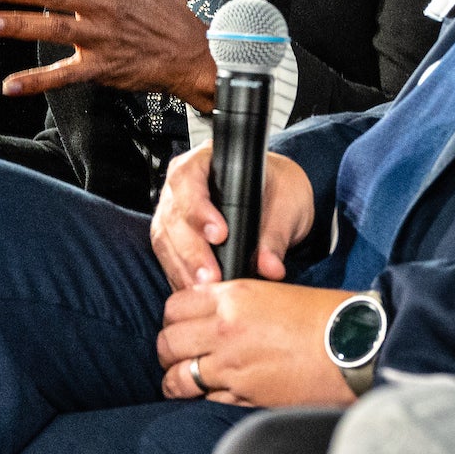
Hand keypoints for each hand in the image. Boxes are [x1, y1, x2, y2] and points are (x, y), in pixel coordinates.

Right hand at [150, 144, 314, 291]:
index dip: (199, 210)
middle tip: (211, 277)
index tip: (220, 235)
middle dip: (191, 251)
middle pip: (173, 216)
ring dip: (184, 269)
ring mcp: (173, 212)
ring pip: (166, 241)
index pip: (189, 180)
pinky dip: (181, 277)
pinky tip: (196, 292)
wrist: (278, 197)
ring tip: (205, 290)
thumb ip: (276, 234)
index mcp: (205, 161)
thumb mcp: (288, 203)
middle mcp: (182, 185)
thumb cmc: (279, 187)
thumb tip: (269, 266)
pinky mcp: (173, 238)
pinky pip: (168, 258)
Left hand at [158, 281, 355, 405]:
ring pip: (178, 378)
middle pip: (168, 342)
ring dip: (179, 381)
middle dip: (170, 351)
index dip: (175, 318)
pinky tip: (217, 395)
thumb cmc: (325, 316)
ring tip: (187, 383)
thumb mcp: (276, 293)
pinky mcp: (244, 395)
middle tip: (181, 355)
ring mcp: (231, 365)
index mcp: (233, 296)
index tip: (184, 325)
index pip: (175, 306)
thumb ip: (238, 302)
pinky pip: (206, 400)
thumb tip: (214, 315)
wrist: (354, 345)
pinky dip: (207, 399)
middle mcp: (224, 329)